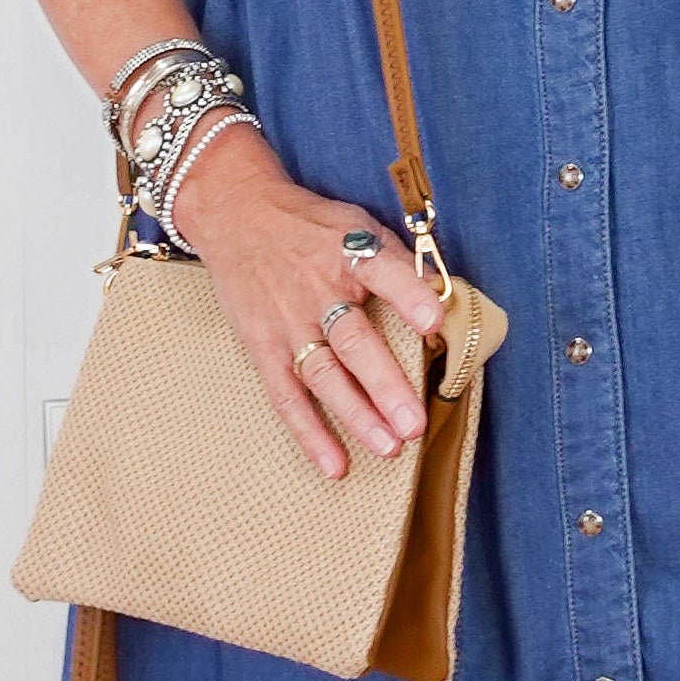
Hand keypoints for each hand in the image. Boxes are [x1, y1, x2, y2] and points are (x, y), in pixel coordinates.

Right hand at [175, 128, 446, 477]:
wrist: (236, 215)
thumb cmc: (311, 226)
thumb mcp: (355, 224)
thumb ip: (395, 262)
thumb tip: (443, 298)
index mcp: (347, 253)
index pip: (382, 270)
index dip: (408, 295)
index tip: (434, 320)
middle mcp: (317, 291)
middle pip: (354, 341)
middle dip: (385, 385)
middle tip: (414, 423)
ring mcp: (288, 323)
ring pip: (323, 376)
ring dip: (356, 415)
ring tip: (390, 447)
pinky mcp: (263, 348)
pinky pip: (286, 396)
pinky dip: (309, 433)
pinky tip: (335, 464)